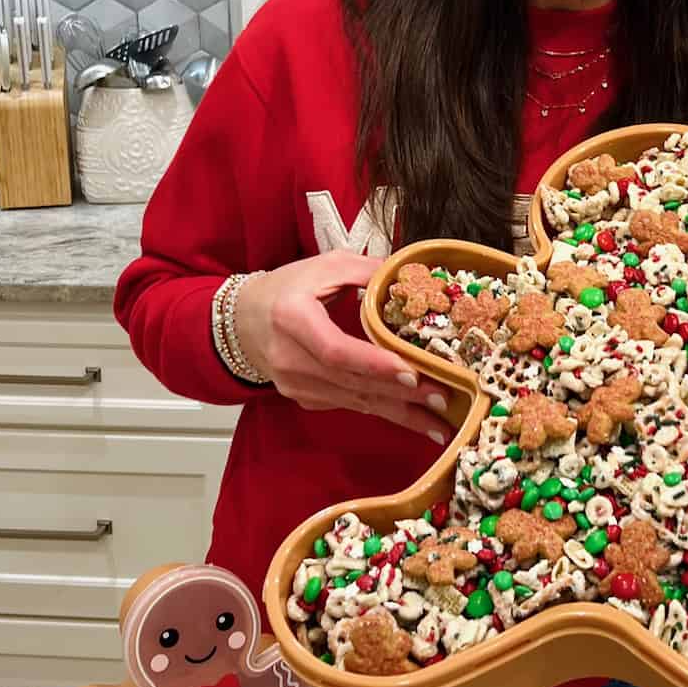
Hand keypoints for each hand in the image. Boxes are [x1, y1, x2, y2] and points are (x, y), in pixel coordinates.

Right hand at [232, 250, 450, 441]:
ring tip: (440, 420)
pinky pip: (350, 404)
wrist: (245, 320)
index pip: (335, 350)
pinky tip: (415, 418)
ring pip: (354, 400)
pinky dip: (384, 411)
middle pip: (351, 381)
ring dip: (400, 412)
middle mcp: (289, 358)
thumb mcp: (326, 266)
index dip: (374, 364)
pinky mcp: (304, 398)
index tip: (412, 373)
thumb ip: (369, 271)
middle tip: (443, 398)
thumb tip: (416, 276)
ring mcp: (294, 384)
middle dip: (401, 393)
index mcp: (291, 317)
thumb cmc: (289, 288)